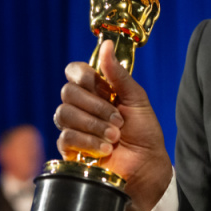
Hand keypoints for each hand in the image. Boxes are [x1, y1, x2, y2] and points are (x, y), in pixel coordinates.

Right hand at [55, 39, 172, 210]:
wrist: (146, 166)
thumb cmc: (144, 133)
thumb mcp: (137, 99)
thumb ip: (119, 75)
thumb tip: (106, 45)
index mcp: (97, 90)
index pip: (75, 72)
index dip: (83, 76)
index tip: (101, 86)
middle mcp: (82, 106)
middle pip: (67, 92)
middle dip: (95, 106)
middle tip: (118, 119)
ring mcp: (75, 127)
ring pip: (64, 114)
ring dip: (93, 124)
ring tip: (114, 136)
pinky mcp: (70, 149)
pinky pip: (66, 137)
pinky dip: (88, 141)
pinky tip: (105, 148)